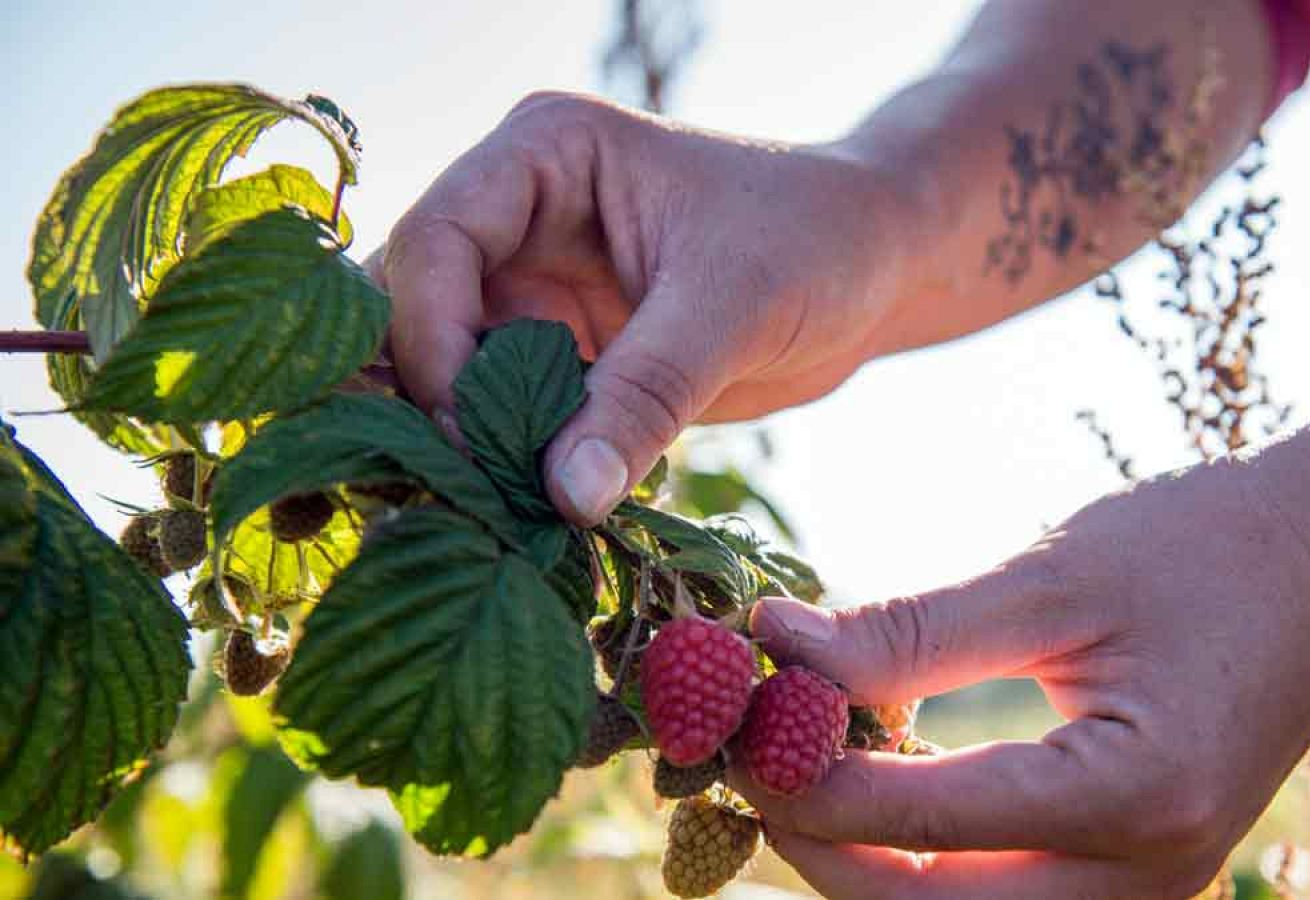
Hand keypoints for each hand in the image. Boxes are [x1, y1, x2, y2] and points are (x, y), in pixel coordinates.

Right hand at [372, 93, 919, 523]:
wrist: (877, 268)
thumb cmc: (818, 241)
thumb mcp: (732, 307)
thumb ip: (646, 394)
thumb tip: (566, 498)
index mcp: (545, 154)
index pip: (434, 239)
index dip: (429, 336)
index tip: (466, 430)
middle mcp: (519, 215)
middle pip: (414, 304)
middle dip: (423, 394)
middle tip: (448, 483)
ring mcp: (534, 285)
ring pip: (446, 367)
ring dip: (456, 437)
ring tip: (480, 508)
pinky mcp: (561, 351)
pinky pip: (502, 411)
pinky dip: (504, 460)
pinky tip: (518, 512)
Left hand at [731, 451, 1309, 898]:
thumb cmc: (1205, 546)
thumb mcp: (1050, 578)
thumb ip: (908, 630)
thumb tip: (773, 647)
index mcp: (1134, 798)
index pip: (922, 826)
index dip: (803, 781)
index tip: (726, 725)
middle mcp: (1149, 879)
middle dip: (820, 850)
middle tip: (743, 765)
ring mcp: (1152, 892)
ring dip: (866, 866)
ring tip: (795, 770)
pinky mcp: (1141, 877)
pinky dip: (925, 862)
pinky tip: (876, 785)